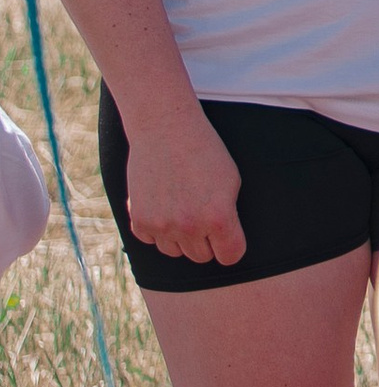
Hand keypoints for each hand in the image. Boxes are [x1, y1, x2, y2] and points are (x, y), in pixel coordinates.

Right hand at [123, 101, 245, 266]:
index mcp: (219, 217)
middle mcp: (190, 227)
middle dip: (206, 241)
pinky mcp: (139, 222)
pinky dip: (157, 230)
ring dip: (181, 238)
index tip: (228, 236)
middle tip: (203, 214)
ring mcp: (162, 226)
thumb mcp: (231, 181)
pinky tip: (163, 204)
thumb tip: (223, 245)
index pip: (231, 256)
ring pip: (176, 252)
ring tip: (183, 206)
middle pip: (202, 257)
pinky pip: (152, 241)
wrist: (166, 129)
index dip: (231, 247)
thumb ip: (228, 216)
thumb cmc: (206, 152)